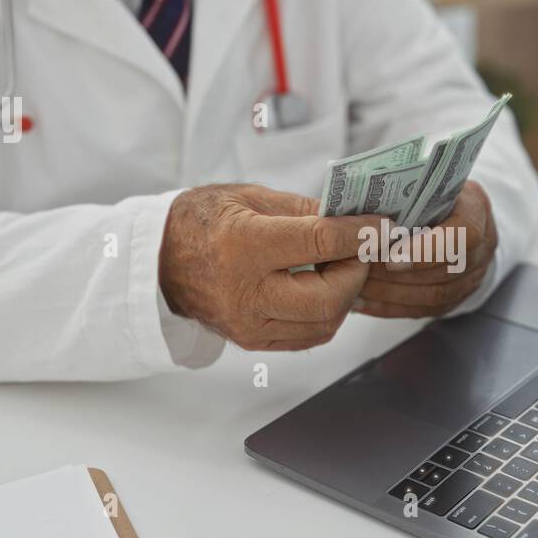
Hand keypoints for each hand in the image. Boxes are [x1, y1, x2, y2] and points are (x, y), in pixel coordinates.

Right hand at [160, 184, 378, 350]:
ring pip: (323, 323)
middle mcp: (244, 292)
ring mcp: (247, 323)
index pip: (320, 242)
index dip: (359, 234)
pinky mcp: (251, 340)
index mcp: (243, 245)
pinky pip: (307, 337)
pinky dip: (326, 315)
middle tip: (359, 251)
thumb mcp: (250, 197)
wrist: (157, 259)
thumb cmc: (200, 221)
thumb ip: (303, 210)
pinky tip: (324, 290)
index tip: (380, 225)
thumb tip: (350, 218)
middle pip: (328, 297)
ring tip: (341, 268)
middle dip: (356, 273)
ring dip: (345, 296)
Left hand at [355, 181, 496, 317]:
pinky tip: (361, 301)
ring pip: (433, 295)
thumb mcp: (425, 182)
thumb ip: (405, 194)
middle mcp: (482, 247)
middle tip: (359, 268)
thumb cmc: (433, 195)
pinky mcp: (456, 299)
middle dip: (397, 273)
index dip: (428, 249)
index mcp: (475, 210)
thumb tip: (360, 210)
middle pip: (444, 270)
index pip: (463, 234)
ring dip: (389, 292)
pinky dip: (389, 307)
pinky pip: (422, 310)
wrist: (458, 216)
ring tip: (355, 283)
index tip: (391, 257)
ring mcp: (473, 276)